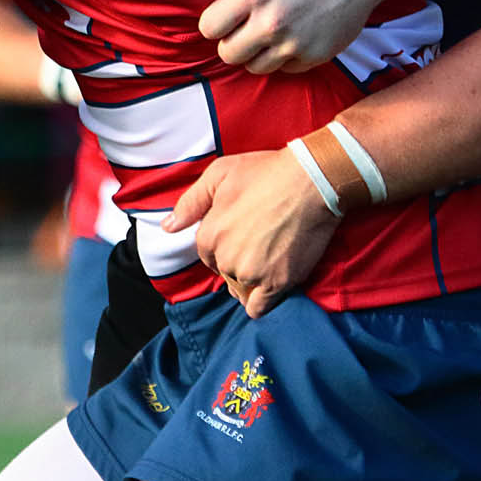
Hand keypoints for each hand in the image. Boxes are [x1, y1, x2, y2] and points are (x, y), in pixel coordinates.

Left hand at [165, 150, 340, 317]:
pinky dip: (260, 301)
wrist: (312, 181)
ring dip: (249, 280)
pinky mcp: (278, 283)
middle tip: (258, 242)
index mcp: (210, 234)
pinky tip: (268, 287)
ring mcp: (252, 273)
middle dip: (235, 261)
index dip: (222, 244)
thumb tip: (168, 227)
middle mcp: (226, 257)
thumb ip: (190, 203)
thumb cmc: (266, 172)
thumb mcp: (219, 174)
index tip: (240, 234)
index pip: (206, 253)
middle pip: (224, 270)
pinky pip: (258, 308)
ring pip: (240, 288)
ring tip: (268, 259)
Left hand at [199, 0, 391, 74]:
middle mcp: (272, 25)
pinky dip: (283, 58)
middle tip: (243, 28)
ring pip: (255, 67)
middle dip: (231, 41)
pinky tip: (291, 37)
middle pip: (228, 54)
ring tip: (267, 33)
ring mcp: (294, 44)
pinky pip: (285, 69)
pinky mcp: (315, 56)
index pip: (210, 27)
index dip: (214, 23)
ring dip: (256, 53)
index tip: (224, 16)